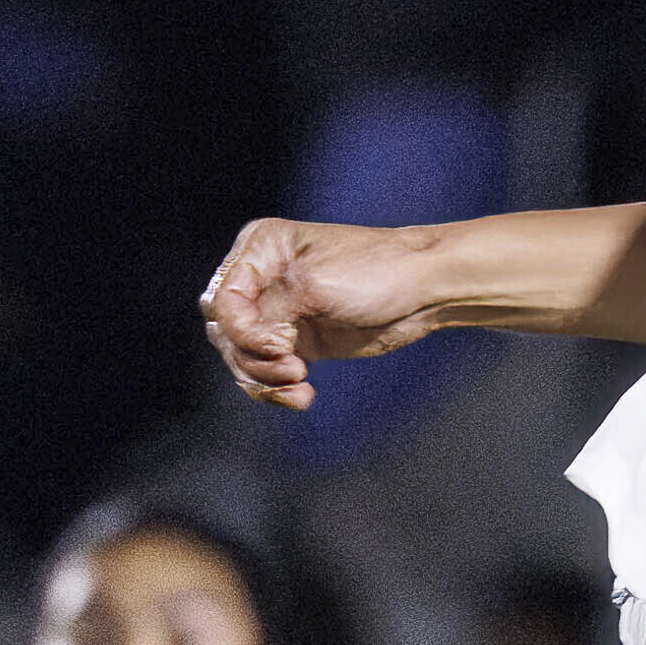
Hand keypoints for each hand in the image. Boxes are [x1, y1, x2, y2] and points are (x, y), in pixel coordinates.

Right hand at [200, 219, 449, 406]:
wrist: (422, 291)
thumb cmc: (374, 272)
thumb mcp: (314, 285)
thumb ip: (268, 310)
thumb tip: (236, 339)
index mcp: (259, 248)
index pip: (223, 299)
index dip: (244, 329)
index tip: (282, 344)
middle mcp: (260, 277)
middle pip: (224, 331)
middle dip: (253, 356)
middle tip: (293, 367)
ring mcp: (277, 311)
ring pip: (242, 356)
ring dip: (265, 379)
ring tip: (300, 384)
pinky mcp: (296, 341)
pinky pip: (267, 372)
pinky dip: (278, 389)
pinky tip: (304, 396)